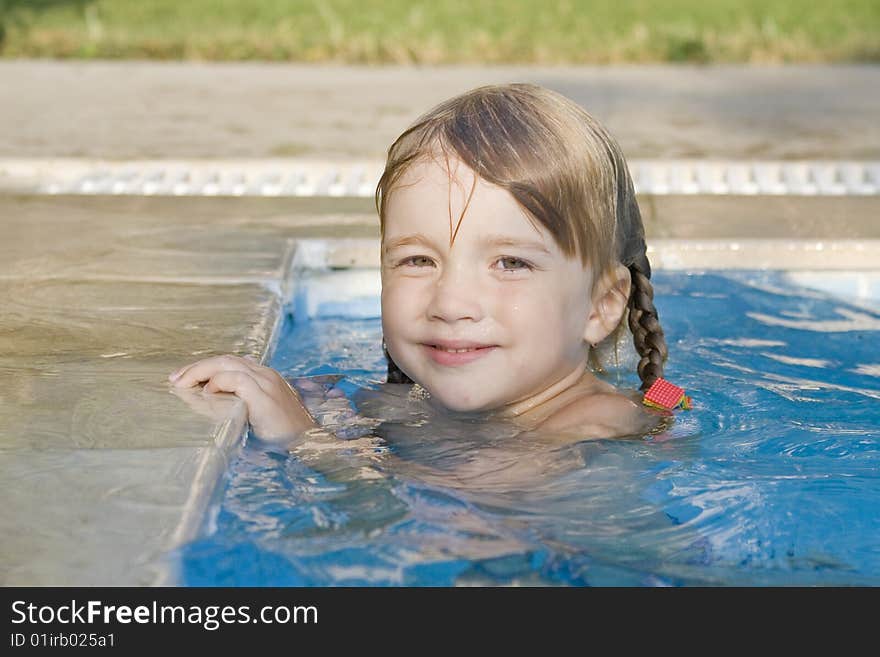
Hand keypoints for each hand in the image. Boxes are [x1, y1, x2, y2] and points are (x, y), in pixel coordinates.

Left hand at [169, 355, 315, 441]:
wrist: (309, 443)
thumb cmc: (284, 436)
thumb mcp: (259, 416)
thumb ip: (242, 406)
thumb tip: (213, 407)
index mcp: (265, 377)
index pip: (231, 362)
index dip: (206, 367)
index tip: (185, 378)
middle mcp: (266, 375)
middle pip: (225, 359)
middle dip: (197, 367)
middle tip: (176, 379)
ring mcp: (267, 383)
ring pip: (227, 364)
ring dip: (201, 371)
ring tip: (183, 384)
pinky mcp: (264, 397)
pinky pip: (237, 380)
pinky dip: (218, 383)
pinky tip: (207, 394)